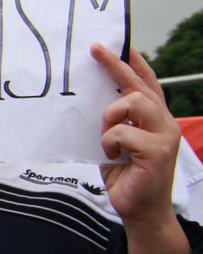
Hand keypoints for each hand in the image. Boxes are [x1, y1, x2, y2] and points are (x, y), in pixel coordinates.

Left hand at [91, 43, 189, 253]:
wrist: (140, 211)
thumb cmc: (124, 175)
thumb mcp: (114, 141)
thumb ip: (111, 120)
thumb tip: (88, 97)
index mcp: (154, 117)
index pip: (145, 81)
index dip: (131, 60)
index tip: (111, 42)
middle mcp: (164, 122)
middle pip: (139, 84)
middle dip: (116, 65)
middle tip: (95, 49)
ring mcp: (165, 135)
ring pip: (133, 102)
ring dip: (111, 115)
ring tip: (106, 137)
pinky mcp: (158, 151)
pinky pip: (124, 132)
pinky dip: (111, 141)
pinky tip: (112, 154)